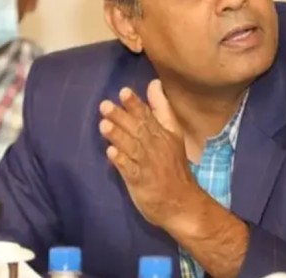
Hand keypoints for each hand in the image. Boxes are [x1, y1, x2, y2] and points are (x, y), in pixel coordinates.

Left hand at [99, 79, 202, 229]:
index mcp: (163, 134)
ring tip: (103, 125)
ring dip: (118, 136)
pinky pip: (130, 169)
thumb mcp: (173, 133)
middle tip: (104, 105)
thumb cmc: (173, 166)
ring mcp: (147, 164)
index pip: (148, 115)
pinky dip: (121, 160)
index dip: (135, 104)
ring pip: (131, 147)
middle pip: (137, 129)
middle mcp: (155, 146)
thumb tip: (153, 83)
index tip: (123, 92)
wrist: (181, 202)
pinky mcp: (140, 181)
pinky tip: (110, 152)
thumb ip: (161, 109)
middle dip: (121, 117)